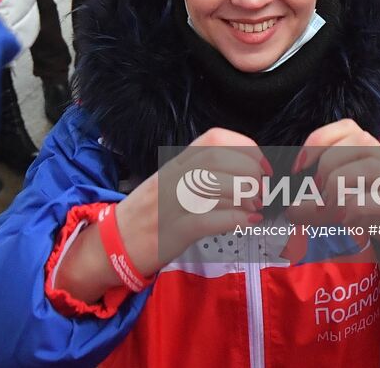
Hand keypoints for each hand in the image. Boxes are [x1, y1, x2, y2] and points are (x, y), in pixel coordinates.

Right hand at [118, 128, 268, 276]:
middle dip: (248, 172)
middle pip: (217, 160)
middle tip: (260, 190)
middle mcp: (173, 177)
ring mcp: (172, 203)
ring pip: (212, 185)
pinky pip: (207, 220)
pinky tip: (247, 222)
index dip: (245, 148)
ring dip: (244, 195)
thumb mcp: (174, 182)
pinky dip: (234, 219)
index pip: (214, 138)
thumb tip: (246, 173)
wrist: (117, 241)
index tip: (262, 166)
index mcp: (177, 162)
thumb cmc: (152, 213)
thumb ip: (204, 174)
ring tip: (254, 207)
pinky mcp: (174, 231)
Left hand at [296, 120, 379, 267]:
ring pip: (350, 174)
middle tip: (322, 201)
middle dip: (321, 180)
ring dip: (333, 197)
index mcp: (366, 146)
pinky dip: (349, 214)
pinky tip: (350, 221)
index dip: (312, 146)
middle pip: (336, 155)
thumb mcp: (346, 202)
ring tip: (335, 212)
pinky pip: (364, 202)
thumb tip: (289, 210)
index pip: (335, 130)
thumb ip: (317, 205)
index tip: (300, 170)